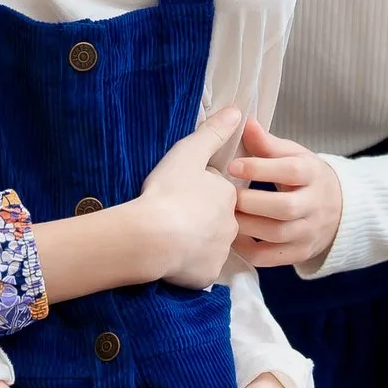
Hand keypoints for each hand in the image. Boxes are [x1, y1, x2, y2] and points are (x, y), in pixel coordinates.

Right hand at [132, 106, 242, 289]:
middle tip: (172, 214)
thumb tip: (237, 111)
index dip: (198, 192)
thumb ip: (213, 132)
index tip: (179, 192)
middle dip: (199, 218)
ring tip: (168, 235)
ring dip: (193, 241)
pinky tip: (169, 256)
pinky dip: (187, 263)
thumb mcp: (188, 153)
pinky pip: (199, 268)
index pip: (218, 193)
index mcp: (228, 196)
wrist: (150, 237)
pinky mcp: (206, 275)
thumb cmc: (168, 192)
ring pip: (208, 245)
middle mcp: (231, 225)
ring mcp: (220, 252)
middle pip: (216, 220)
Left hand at [227, 118, 342, 267]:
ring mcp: (309, 232)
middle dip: (251, 202)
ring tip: (223, 215)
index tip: (232, 166)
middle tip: (224, 195)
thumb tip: (245, 123)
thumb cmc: (306, 178)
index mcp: (313, 174)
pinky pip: (271, 257)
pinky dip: (248, 250)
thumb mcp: (294, 155)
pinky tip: (231, 237)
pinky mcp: (300, 253)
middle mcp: (315, 205)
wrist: (339, 210)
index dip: (261, 169)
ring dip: (246, 226)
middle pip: (285, 207)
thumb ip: (268, 144)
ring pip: (277, 234)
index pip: (291, 171)